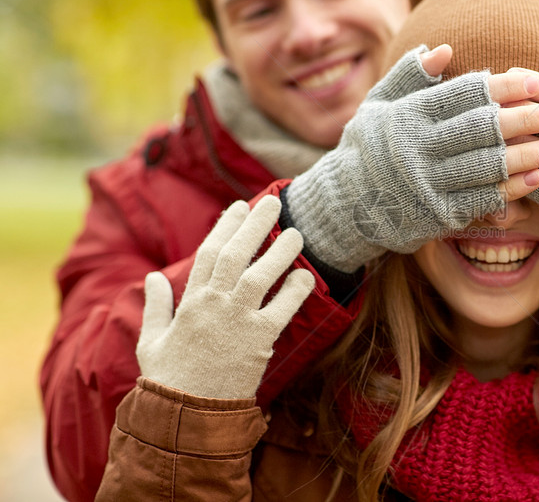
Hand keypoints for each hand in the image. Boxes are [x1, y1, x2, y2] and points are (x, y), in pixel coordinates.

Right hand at [136, 195, 314, 398]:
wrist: (186, 415)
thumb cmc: (168, 380)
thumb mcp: (152, 341)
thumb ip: (156, 306)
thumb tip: (152, 277)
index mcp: (191, 301)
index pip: (209, 253)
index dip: (225, 227)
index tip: (239, 207)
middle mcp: (215, 304)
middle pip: (237, 254)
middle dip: (255, 224)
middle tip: (275, 202)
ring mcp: (238, 320)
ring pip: (262, 275)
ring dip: (281, 251)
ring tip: (298, 232)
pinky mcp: (260, 340)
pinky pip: (283, 309)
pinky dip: (296, 290)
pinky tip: (307, 275)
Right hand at [287, 44, 538, 272]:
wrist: (344, 206)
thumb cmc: (367, 149)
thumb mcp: (377, 105)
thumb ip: (409, 75)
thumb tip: (444, 48)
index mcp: (407, 115)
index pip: (466, 94)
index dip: (506, 86)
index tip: (538, 82)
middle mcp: (417, 148)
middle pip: (481, 128)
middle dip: (523, 119)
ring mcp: (427, 184)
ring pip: (485, 166)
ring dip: (524, 157)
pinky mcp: (435, 215)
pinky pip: (481, 200)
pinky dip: (510, 190)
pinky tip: (533, 179)